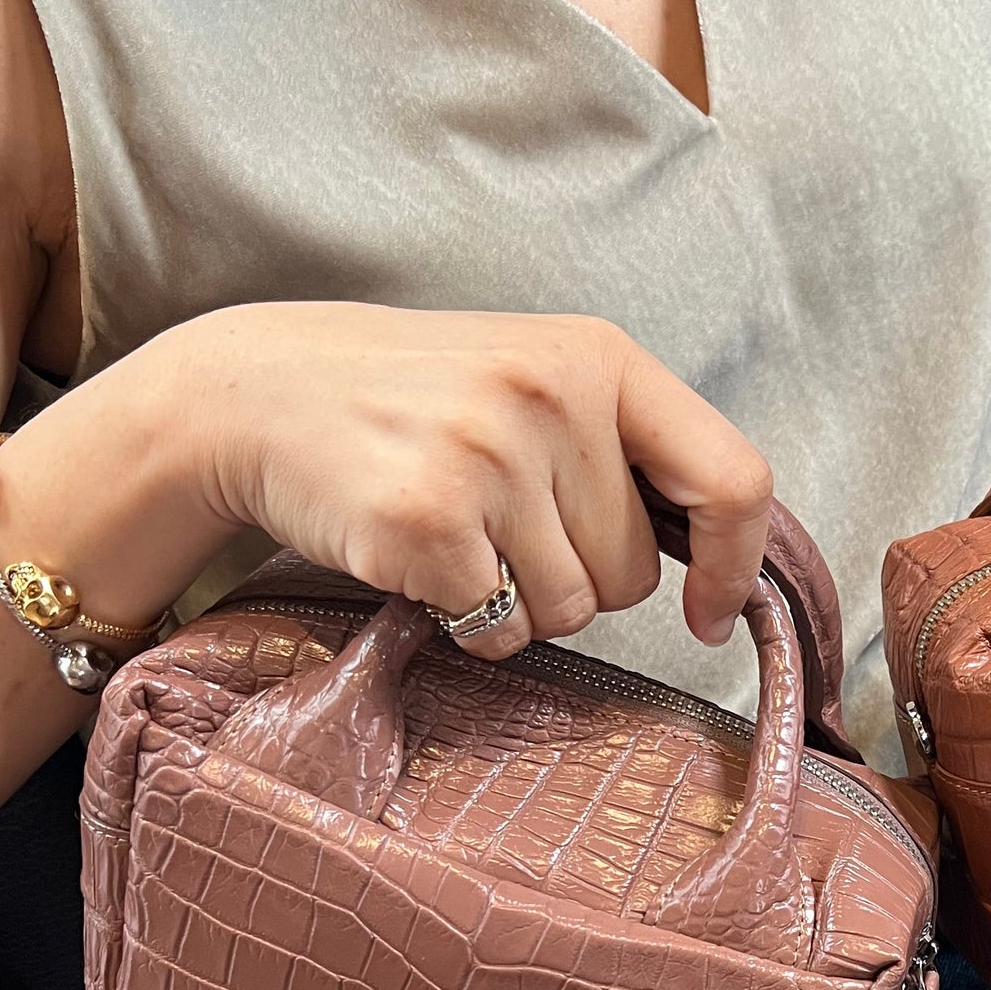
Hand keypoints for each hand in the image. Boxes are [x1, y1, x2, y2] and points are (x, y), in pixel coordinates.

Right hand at [188, 302, 772, 657]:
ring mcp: (488, 456)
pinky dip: (461, 620)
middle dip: (575, 576)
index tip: (710, 612)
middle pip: (633, 574)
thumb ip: (623, 449)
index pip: (731, 478)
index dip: (734, 564)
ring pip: (569, 613)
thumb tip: (720, 564)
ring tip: (456, 531)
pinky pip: (496, 631)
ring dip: (516, 603)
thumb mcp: (533, 381)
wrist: (256, 392)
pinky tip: (417, 555)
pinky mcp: (428, 520)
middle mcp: (552, 396)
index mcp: (598, 357)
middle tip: (498, 521)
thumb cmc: (412, 401)